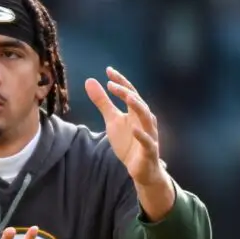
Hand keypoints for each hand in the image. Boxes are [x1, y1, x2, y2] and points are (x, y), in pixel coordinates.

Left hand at [85, 67, 163, 186]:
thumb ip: (102, 102)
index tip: (108, 70)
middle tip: (111, 84)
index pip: (129, 92)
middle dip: (126, 92)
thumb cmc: (128, 141)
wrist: (140, 168)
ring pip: (147, 118)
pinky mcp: (149, 150)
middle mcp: (144, 120)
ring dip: (138, 107)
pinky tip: (134, 130)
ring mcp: (149, 134)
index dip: (120, 81)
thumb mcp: (112, 120)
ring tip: (128, 97)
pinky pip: (147, 142)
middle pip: (138, 102)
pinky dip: (142, 135)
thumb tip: (90, 81)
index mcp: (135, 111)